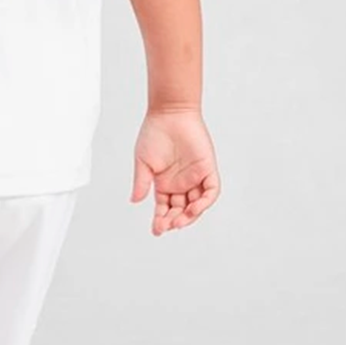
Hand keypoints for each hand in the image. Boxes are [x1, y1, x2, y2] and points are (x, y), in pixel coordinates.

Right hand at [130, 108, 220, 235]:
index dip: (161, 220)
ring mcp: (195, 177)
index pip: (164, 207)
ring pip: (196, 204)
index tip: (156, 230)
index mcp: (164, 183)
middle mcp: (180, 183)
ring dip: (189, 216)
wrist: (169, 114)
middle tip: (167, 226)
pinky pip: (211, 191)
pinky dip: (205, 202)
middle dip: (174, 220)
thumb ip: (142, 183)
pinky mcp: (207, 169)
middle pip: (180, 210)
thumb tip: (134, 201)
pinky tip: (194, 208)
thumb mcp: (143, 162)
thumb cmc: (154, 134)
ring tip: (179, 221)